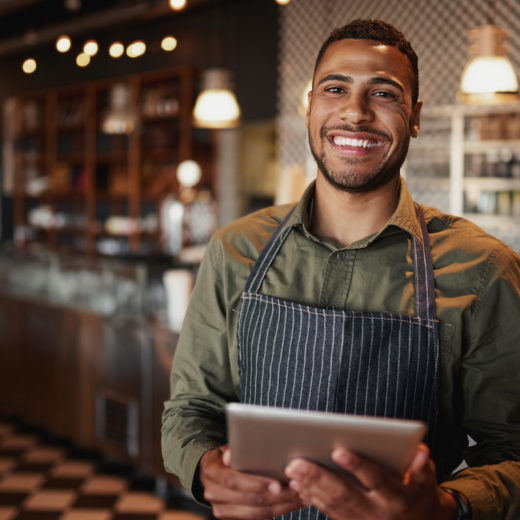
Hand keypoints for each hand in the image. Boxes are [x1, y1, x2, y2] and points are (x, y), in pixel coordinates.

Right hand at [199, 445, 303, 518]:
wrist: (212, 470)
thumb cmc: (226, 455)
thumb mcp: (228, 446)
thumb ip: (234, 449)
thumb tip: (232, 454)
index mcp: (211, 472)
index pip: (234, 481)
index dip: (256, 484)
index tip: (277, 484)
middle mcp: (212, 493)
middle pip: (248, 500)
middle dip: (276, 497)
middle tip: (297, 490)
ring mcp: (220, 509)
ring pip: (255, 514)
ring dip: (281, 507)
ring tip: (300, 497)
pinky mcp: (231, 518)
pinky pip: (257, 518)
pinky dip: (276, 511)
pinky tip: (291, 504)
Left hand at [285, 443, 457, 519]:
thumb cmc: (420, 493)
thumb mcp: (427, 480)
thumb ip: (421, 466)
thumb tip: (420, 451)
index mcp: (397, 497)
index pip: (374, 479)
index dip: (357, 466)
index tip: (338, 451)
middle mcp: (378, 512)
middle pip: (345, 494)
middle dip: (319, 477)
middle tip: (298, 462)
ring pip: (333, 506)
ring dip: (310, 488)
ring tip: (292, 471)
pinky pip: (331, 514)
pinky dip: (313, 499)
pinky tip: (298, 487)